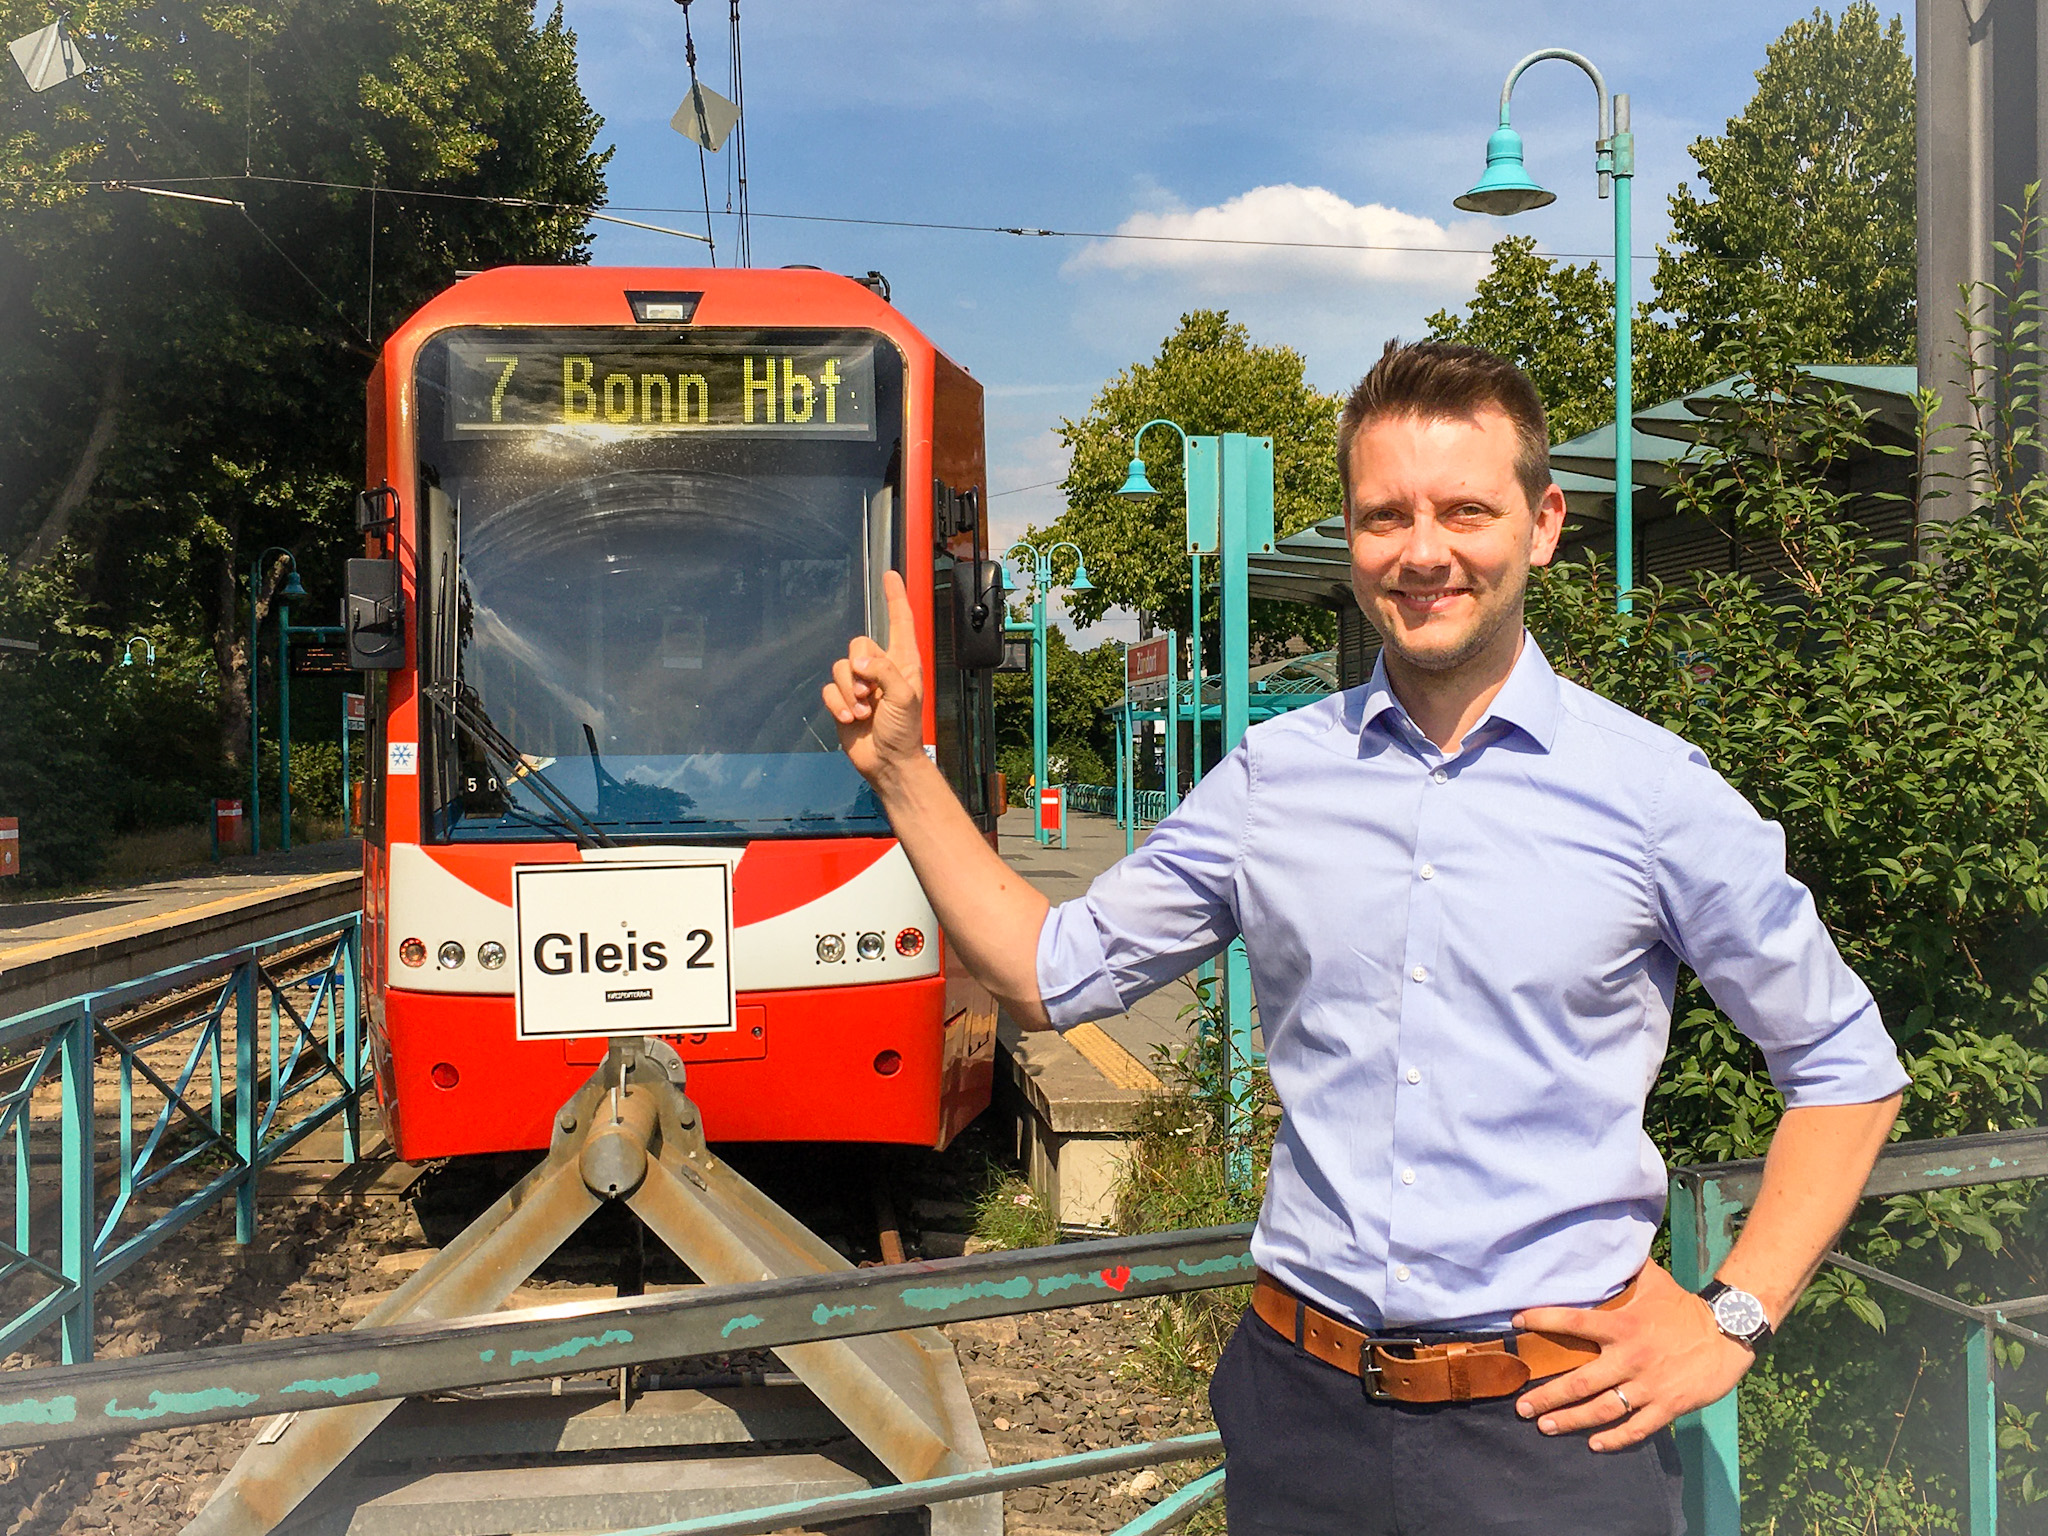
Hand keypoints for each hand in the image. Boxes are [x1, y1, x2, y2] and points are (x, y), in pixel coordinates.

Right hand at [822, 570, 925, 783]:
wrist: (887, 762)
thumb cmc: (905, 730)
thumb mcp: (905, 696)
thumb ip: (884, 671)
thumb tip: (858, 662)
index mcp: (903, 662)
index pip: (900, 622)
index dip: (895, 598)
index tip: (890, 575)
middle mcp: (881, 668)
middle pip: (858, 643)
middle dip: (859, 668)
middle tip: (870, 694)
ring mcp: (861, 684)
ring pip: (841, 667)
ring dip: (849, 692)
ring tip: (863, 712)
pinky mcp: (844, 700)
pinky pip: (829, 688)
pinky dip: (837, 703)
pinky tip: (850, 718)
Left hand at [1511, 1260, 1757, 1451]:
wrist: (1729, 1333)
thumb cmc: (1685, 1307)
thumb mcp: (1653, 1281)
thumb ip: (1626, 1268)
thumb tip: (1607, 1244)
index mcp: (1622, 1325)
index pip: (1573, 1321)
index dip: (1542, 1321)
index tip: (1515, 1324)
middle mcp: (1630, 1358)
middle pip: (1579, 1382)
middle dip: (1547, 1396)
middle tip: (1520, 1407)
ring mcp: (1648, 1386)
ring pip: (1602, 1410)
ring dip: (1571, 1421)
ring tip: (1545, 1427)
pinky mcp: (1668, 1406)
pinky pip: (1637, 1428)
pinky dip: (1615, 1439)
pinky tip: (1595, 1444)